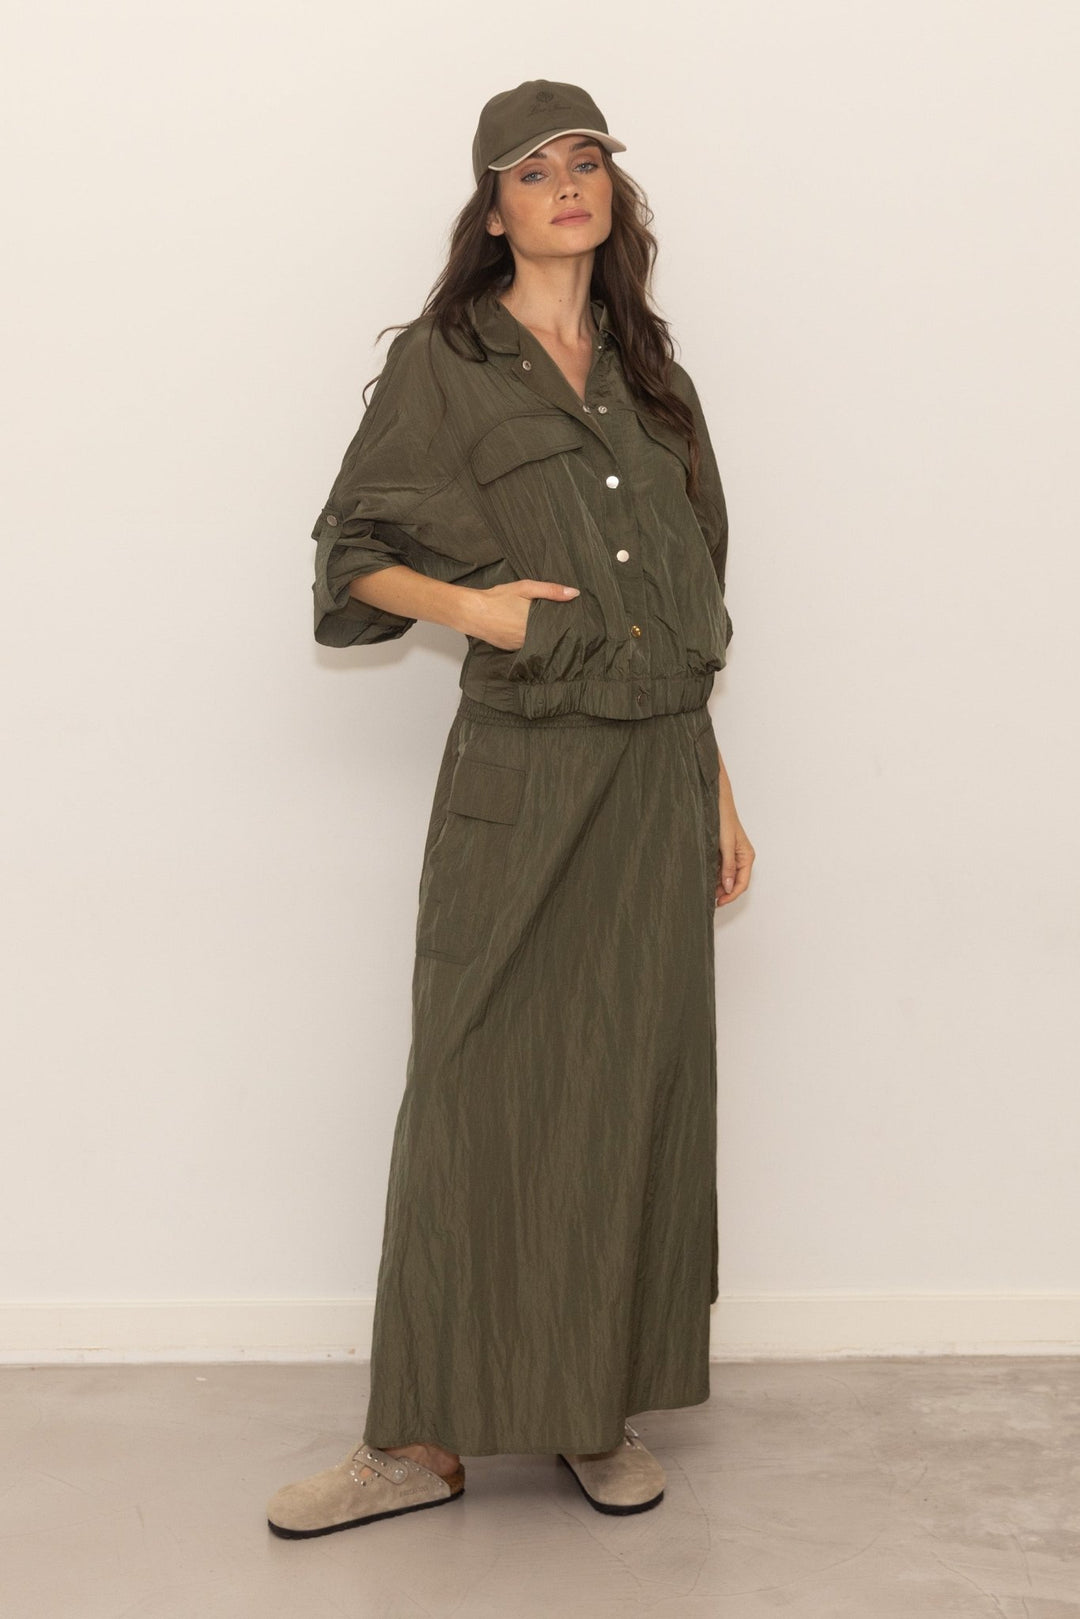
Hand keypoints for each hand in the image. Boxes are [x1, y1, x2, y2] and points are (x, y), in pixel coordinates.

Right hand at [460, 578, 578, 650]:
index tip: (572, 620)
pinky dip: (528, 639)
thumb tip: (574, 593)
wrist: (472, 612)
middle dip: (553, 630)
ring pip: (537, 642)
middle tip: (560, 622)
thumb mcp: (525, 588)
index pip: (557, 628)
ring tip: (545, 626)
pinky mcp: (510, 650)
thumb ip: (550, 590)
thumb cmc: (498, 598)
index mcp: (536, 625)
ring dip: (541, 636)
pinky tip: (527, 631)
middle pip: (548, 636)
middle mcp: (529, 640)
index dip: (565, 624)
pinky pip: (525, 646)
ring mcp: (519, 647)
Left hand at [715, 765, 754, 906]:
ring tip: (705, 890)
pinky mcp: (722, 851)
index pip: (742, 883)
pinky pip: (720, 868)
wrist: (714, 801)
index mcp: (747, 856)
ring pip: (726, 877)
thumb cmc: (723, 819)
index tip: (718, 902)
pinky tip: (704, 878)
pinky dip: (713, 875)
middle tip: (708, 899)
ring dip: (717, 885)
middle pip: (734, 882)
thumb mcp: (725, 845)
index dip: (731, 895)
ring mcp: (731, 855)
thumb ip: (727, 867)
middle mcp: (741, 857)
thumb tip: (729, 887)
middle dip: (723, 892)